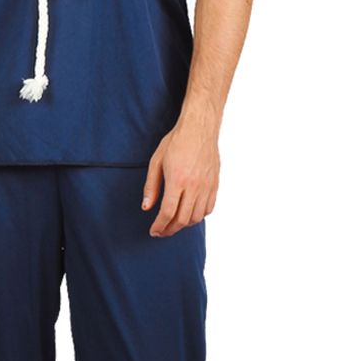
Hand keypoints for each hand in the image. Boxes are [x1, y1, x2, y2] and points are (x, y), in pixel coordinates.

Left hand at [142, 116, 218, 236]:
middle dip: (170, 230)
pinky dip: (198, 216)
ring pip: (197, 217)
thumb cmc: (176, 142)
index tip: (153, 231)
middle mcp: (194, 186)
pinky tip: (189, 215)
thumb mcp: (156, 161)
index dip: (159, 226)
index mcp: (177, 180)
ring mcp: (207, 186)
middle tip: (162, 232)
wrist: (200, 128)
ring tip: (174, 224)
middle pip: (182, 219)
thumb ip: (151, 186)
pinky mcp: (215, 184)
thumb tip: (146, 207)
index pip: (168, 212)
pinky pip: (209, 208)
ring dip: (184, 225)